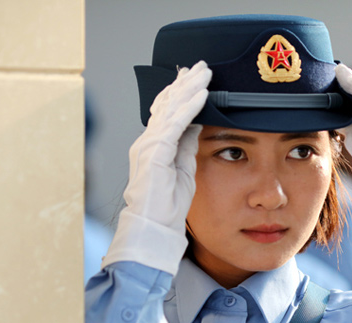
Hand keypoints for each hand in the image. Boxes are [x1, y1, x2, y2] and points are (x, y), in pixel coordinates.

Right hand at [102, 61, 211, 274]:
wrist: (152, 227)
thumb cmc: (167, 207)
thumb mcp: (182, 171)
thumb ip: (186, 148)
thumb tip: (197, 127)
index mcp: (153, 146)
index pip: (166, 112)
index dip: (179, 93)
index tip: (193, 78)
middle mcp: (147, 141)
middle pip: (166, 103)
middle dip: (183, 83)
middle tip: (199, 66)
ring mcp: (149, 145)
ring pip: (170, 108)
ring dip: (188, 88)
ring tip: (203, 72)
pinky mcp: (155, 152)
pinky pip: (175, 123)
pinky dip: (189, 106)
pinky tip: (202, 94)